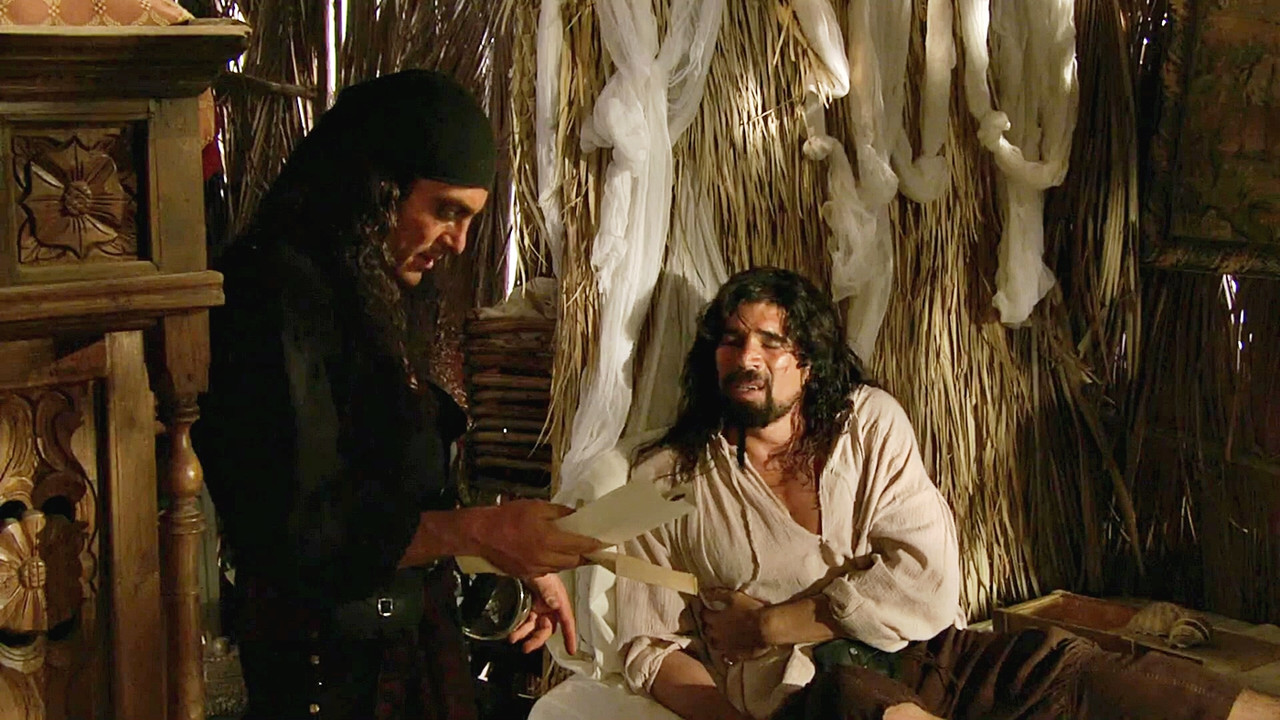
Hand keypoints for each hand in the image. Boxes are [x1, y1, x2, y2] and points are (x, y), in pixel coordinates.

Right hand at [472, 500, 602, 577]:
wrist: (482, 534)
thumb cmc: (510, 516)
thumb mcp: (537, 507)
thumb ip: (560, 512)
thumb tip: (577, 516)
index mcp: (549, 539)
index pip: (579, 545)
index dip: (594, 544)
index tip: (605, 542)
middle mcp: (545, 558)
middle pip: (574, 561)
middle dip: (585, 555)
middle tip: (593, 547)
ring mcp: (536, 569)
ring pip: (562, 568)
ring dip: (572, 560)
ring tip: (578, 551)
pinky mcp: (527, 574)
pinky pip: (549, 570)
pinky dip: (557, 564)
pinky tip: (556, 555)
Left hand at [508, 573, 576, 653]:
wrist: (521, 557)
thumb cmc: (537, 567)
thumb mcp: (543, 578)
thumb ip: (548, 592)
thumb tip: (555, 604)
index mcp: (558, 600)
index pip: (567, 620)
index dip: (570, 635)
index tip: (571, 650)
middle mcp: (550, 606)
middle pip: (547, 628)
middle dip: (537, 639)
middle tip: (526, 648)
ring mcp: (538, 606)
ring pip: (535, 627)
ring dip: (525, 634)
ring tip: (513, 638)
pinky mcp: (528, 605)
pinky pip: (525, 621)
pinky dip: (519, 628)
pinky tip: (511, 631)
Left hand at [699, 588, 769, 662]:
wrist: (766, 626)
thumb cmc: (750, 609)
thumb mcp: (734, 597)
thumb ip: (717, 594)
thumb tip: (704, 592)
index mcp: (715, 620)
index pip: (704, 615)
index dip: (706, 612)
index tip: (709, 609)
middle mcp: (717, 634)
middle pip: (706, 631)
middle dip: (708, 626)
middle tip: (714, 623)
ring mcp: (725, 646)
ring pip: (713, 645)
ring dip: (714, 640)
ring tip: (719, 636)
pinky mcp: (735, 654)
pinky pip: (726, 657)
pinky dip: (725, 654)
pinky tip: (727, 652)